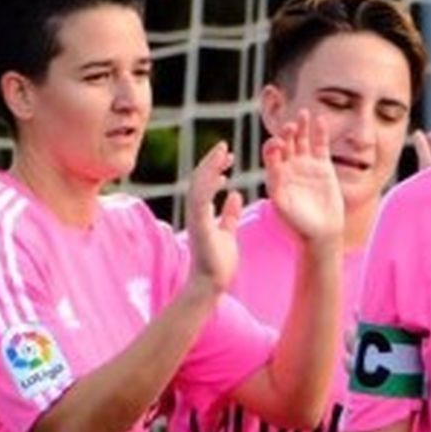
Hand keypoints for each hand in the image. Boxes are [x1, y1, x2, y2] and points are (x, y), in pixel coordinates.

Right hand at [186, 140, 242, 293]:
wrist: (211, 284)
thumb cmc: (218, 263)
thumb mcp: (228, 233)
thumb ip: (229, 214)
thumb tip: (234, 195)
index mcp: (203, 213)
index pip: (206, 184)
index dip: (215, 168)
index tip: (228, 156)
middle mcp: (196, 212)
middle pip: (199, 179)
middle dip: (211, 162)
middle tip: (225, 147)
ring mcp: (196, 218)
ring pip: (198, 185)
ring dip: (210, 168)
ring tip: (224, 154)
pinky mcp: (199, 226)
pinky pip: (201, 201)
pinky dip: (210, 186)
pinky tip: (222, 176)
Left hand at [264, 111, 343, 249]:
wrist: (322, 232)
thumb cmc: (298, 223)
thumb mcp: (282, 205)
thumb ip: (276, 186)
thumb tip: (272, 168)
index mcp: (275, 174)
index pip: (270, 153)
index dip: (273, 145)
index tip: (278, 143)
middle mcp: (288, 166)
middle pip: (285, 142)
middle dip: (286, 132)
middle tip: (290, 126)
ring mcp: (306, 164)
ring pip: (302, 140)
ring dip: (301, 126)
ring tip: (303, 114)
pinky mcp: (323, 166)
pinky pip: (320, 145)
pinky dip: (320, 133)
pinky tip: (320, 121)